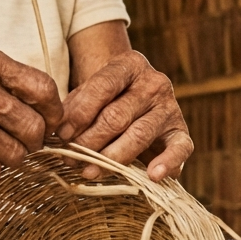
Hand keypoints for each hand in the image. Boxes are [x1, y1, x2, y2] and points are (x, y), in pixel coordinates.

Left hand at [58, 51, 192, 182]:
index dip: (79, 114)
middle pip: (117, 116)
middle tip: (71, 158)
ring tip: (90, 171)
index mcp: (130, 64)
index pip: (102, 87)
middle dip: (89, 141)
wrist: (137, 101)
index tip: (62, 135)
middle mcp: (154, 82)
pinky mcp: (180, 132)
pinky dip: (168, 163)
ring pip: (138, 135)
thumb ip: (75, 108)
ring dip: (111, 158)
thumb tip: (59, 134)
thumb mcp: (89, 93)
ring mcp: (170, 107)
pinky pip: (180, 148)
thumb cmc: (106, 99)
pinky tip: (152, 175)